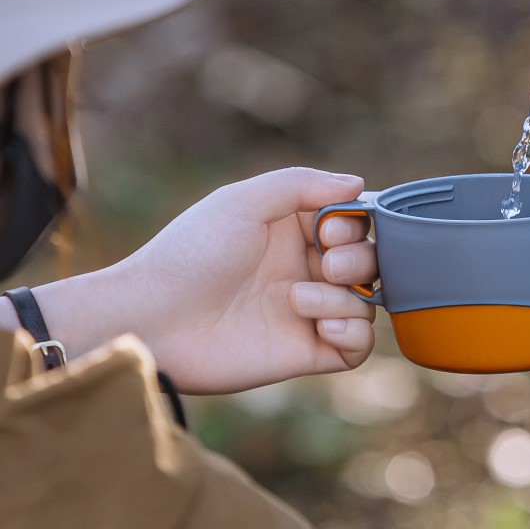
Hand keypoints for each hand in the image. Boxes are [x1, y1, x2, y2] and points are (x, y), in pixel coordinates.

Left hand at [34, 168, 378, 393]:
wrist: (152, 319)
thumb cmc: (191, 254)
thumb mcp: (243, 201)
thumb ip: (303, 184)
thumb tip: (358, 184)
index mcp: (296, 229)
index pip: (356, 221)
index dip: (355, 223)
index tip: (326, 229)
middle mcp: (307, 268)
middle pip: (371, 259)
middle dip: (359, 258)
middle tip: (326, 265)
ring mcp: (308, 311)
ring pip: (367, 301)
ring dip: (347, 297)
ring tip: (299, 300)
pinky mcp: (305, 351)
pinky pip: (358, 347)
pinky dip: (354, 334)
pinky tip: (321, 327)